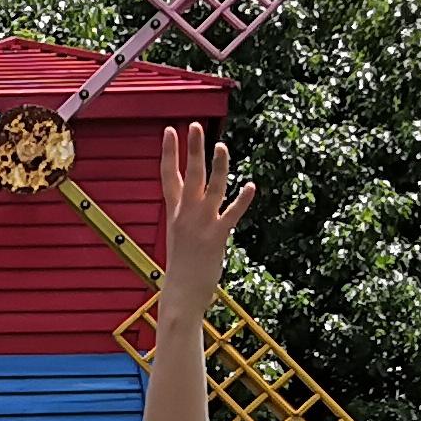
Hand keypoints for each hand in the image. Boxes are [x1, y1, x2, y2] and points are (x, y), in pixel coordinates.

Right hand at [157, 127, 251, 291]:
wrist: (180, 294)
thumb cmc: (181, 270)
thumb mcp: (178, 238)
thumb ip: (185, 218)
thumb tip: (191, 207)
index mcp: (175, 213)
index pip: (168, 176)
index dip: (169, 152)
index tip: (170, 130)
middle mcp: (185, 214)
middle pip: (189, 175)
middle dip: (191, 149)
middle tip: (194, 126)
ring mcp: (201, 224)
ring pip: (211, 188)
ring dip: (217, 166)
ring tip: (221, 146)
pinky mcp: (216, 236)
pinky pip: (231, 213)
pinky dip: (242, 200)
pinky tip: (251, 186)